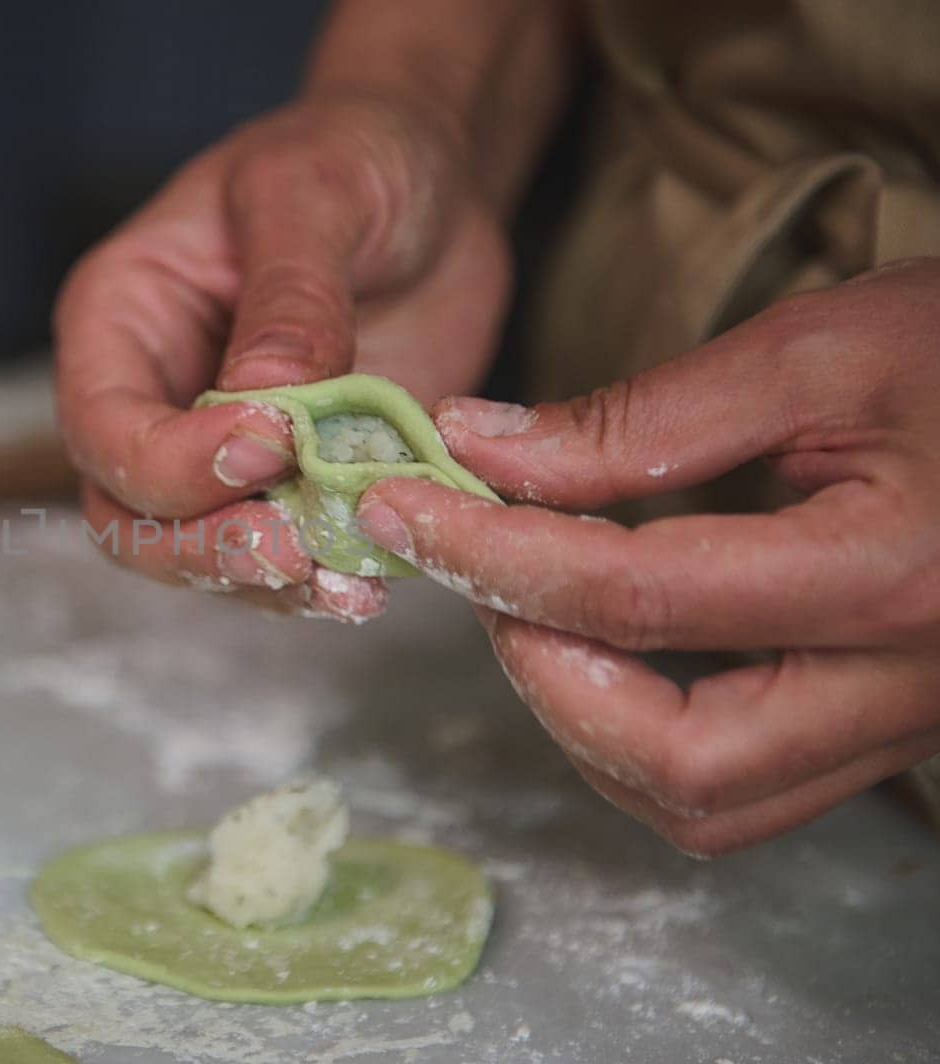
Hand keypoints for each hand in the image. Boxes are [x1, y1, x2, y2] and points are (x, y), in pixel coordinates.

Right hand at [55, 90, 511, 619]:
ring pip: (201, 558)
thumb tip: (263, 403)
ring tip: (346, 583)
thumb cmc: (349, 158)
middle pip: (132, 518)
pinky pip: (285, 559)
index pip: (106, 426)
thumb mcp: (313, 194)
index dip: (172, 461)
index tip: (269, 446)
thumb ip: (289, 299)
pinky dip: (322, 580)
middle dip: (205, 547)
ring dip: (268, 583)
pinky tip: (373, 582)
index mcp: (121, 322)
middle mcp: (153, 401)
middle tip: (293, 550)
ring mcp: (220, 455)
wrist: (428, 187)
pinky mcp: (294, 487)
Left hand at [356, 259, 939, 852]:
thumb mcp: (813, 351)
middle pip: (678, 762)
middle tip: (478, 575)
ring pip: (703, 804)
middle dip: (541, 675)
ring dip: (581, 722)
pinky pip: (740, 792)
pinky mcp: (882, 733)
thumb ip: (640, 421)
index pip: (638, 598)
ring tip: (527, 607)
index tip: (401, 506)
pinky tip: (598, 649)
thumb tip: (478, 451)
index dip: (493, 552)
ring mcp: (899, 727)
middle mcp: (905, 685)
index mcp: (892, 574)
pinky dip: (638, 739)